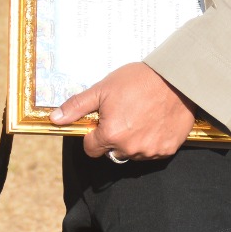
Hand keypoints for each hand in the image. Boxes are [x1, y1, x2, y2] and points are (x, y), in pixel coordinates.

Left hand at [49, 62, 197, 161]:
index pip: (91, 149)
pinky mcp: (167, 150)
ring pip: (132, 153)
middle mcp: (129, 148)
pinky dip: (151, 141)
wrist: (175, 78)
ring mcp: (150, 151)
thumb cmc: (137, 80)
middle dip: (113, 138)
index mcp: (111, 135)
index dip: (93, 135)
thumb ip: (77, 107)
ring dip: (132, 141)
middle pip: (112, 152)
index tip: (102, 121)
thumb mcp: (102, 89)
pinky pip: (153, 152)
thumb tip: (55, 119)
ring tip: (140, 116)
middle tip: (123, 115)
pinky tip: (154, 122)